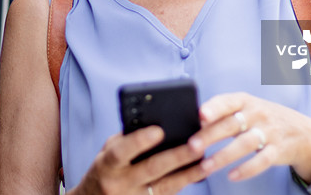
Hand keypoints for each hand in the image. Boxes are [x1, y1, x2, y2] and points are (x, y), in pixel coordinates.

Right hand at [70, 126, 207, 194]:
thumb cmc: (105, 170)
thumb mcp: (107, 152)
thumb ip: (126, 140)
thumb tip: (155, 123)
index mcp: (107, 165)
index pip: (121, 152)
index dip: (139, 141)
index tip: (159, 130)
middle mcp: (119, 184)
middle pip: (151, 169)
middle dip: (176, 156)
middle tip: (196, 144)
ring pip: (165, 186)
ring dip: (188, 173)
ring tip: (206, 161)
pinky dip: (184, 183)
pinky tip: (199, 173)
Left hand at [191, 92, 310, 182]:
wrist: (304, 132)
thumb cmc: (263, 118)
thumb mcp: (247, 108)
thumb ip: (223, 113)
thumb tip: (193, 122)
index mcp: (246, 101)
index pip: (228, 101)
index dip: (214, 108)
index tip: (200, 115)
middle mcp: (257, 113)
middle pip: (231, 125)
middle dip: (211, 136)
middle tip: (192, 146)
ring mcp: (269, 132)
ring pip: (244, 144)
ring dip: (223, 156)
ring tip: (205, 166)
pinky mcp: (278, 150)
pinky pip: (261, 161)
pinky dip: (246, 169)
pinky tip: (231, 176)